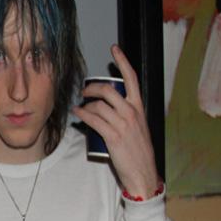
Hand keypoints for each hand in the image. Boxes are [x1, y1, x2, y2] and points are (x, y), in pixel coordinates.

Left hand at [71, 45, 160, 198]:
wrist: (143, 172)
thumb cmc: (139, 150)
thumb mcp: (138, 127)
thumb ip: (127, 114)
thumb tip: (110, 106)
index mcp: (139, 107)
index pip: (132, 78)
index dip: (122, 61)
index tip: (114, 49)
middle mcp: (132, 112)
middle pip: (108, 90)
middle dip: (91, 88)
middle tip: (84, 91)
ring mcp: (123, 124)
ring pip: (98, 105)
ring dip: (85, 105)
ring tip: (80, 108)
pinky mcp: (113, 136)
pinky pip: (93, 120)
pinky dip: (82, 114)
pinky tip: (77, 113)